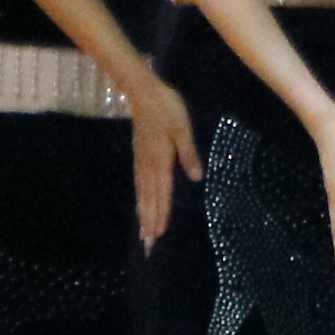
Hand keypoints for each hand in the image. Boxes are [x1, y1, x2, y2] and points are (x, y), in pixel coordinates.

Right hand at [128, 90, 191, 252]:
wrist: (142, 91)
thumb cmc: (167, 107)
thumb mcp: (183, 128)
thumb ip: (189, 154)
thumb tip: (196, 178)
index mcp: (161, 159)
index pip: (162, 192)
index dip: (161, 213)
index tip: (158, 233)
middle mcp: (148, 164)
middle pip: (149, 197)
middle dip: (149, 220)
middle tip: (147, 243)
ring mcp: (141, 159)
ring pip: (142, 191)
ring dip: (143, 212)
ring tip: (142, 230)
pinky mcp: (138, 153)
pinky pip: (138, 181)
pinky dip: (139, 196)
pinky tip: (140, 202)